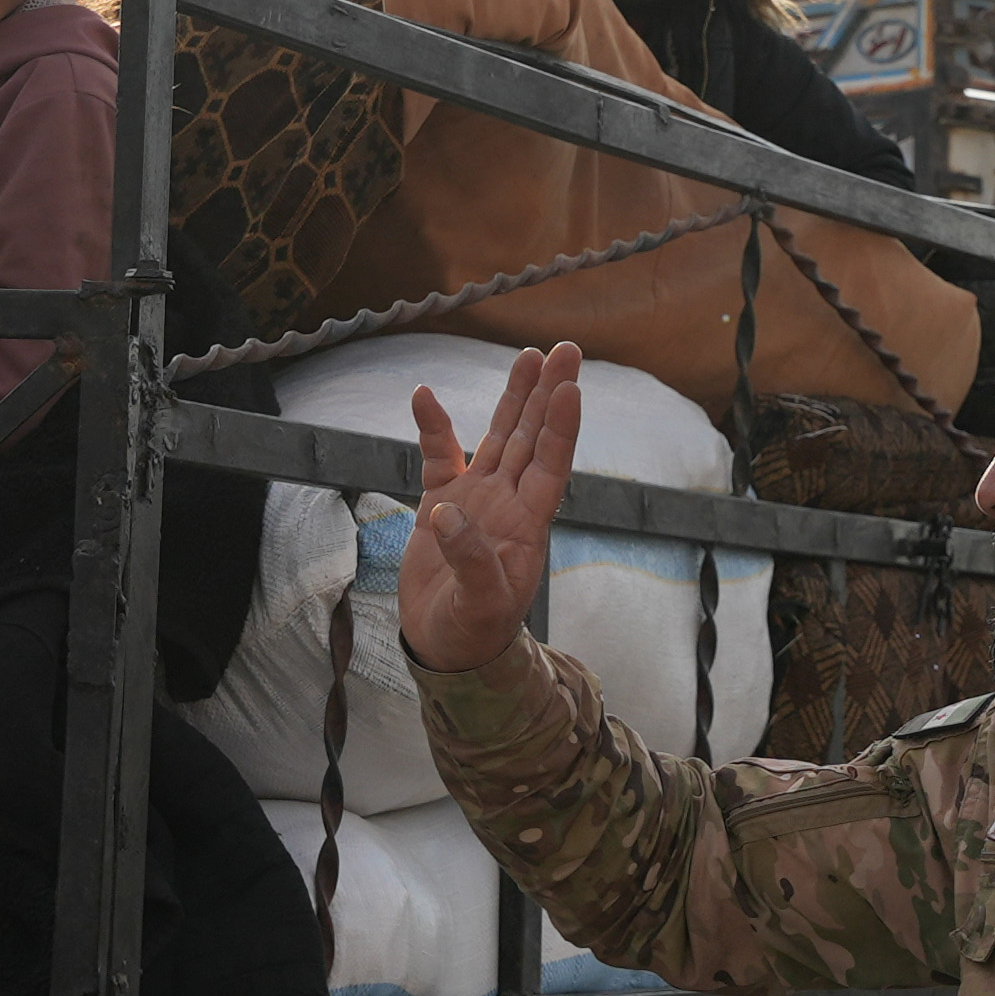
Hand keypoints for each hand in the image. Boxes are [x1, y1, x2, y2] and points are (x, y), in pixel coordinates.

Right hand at [402, 343, 581, 670]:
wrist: (446, 647)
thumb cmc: (473, 631)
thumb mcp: (480, 606)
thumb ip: (471, 561)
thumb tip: (449, 514)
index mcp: (527, 524)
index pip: (550, 465)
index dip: (560, 427)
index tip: (570, 387)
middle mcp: (508, 502)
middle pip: (531, 437)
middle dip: (548, 393)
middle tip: (566, 349)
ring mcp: (477, 499)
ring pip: (498, 435)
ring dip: (514, 397)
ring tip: (529, 355)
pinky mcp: (442, 503)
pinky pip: (440, 455)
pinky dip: (433, 426)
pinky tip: (424, 394)